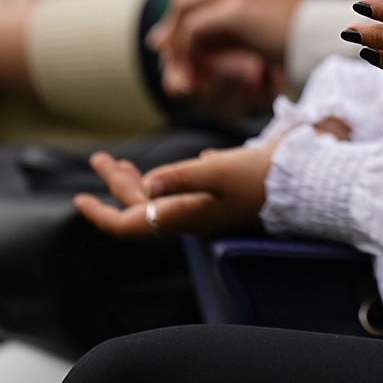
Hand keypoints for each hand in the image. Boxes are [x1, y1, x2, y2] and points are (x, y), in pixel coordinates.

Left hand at [74, 141, 274, 239]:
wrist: (304, 185)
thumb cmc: (262, 177)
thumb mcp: (219, 171)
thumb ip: (182, 176)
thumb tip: (146, 183)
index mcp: (184, 214)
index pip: (130, 224)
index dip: (101, 215)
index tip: (78, 200)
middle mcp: (190, 216)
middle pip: (141, 206)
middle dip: (116, 184)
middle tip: (101, 158)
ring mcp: (205, 209)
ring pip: (160, 199)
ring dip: (137, 181)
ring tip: (121, 162)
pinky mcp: (219, 200)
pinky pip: (183, 192)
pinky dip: (168, 179)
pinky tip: (170, 168)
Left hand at [150, 0, 302, 97]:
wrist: (321, 41)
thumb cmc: (292, 35)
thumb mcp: (252, 18)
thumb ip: (217, 18)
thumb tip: (165, 34)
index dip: (179, 14)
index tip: (170, 42)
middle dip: (173, 26)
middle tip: (170, 55)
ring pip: (184, 10)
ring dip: (178, 42)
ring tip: (183, 68)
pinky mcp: (236, 10)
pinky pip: (194, 29)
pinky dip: (188, 51)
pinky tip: (197, 70)